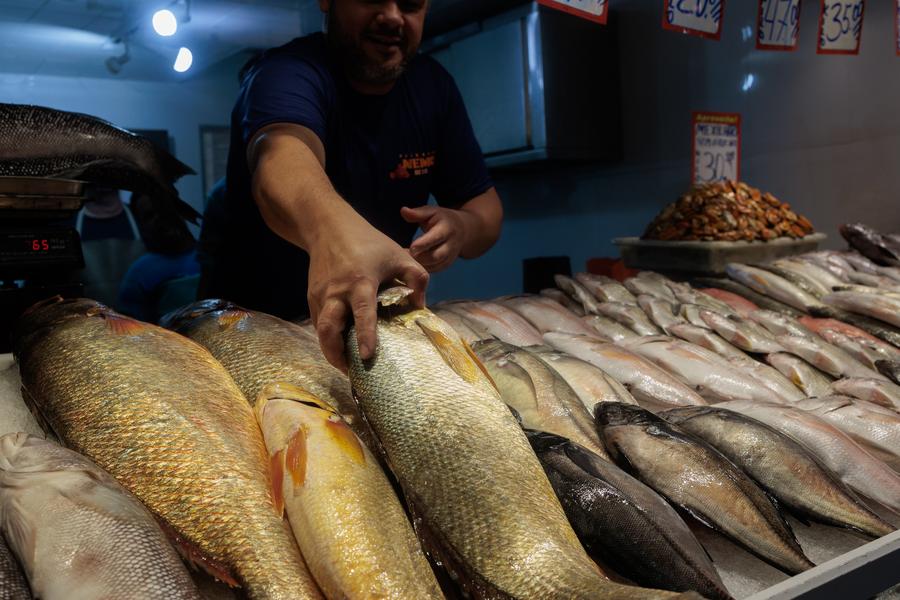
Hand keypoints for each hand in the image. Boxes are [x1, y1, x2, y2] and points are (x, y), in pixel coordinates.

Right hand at [307, 212, 427, 372]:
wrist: (327, 227)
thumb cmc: (368, 241)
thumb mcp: (398, 255)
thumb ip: (417, 278)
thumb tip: (420, 307)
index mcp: (360, 281)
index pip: (362, 312)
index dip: (364, 335)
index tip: (366, 355)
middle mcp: (336, 292)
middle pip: (328, 328)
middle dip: (336, 354)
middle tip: (351, 371)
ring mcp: (320, 295)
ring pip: (320, 330)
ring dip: (331, 350)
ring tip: (347, 365)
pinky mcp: (312, 297)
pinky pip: (319, 323)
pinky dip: (328, 337)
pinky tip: (342, 345)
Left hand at [401, 205, 469, 272]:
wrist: (463, 230)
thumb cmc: (442, 219)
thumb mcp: (432, 211)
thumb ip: (418, 213)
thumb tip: (403, 211)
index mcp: (446, 229)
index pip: (436, 238)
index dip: (423, 244)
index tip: (411, 247)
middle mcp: (451, 244)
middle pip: (436, 256)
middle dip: (420, 258)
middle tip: (405, 256)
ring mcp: (450, 256)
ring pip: (435, 266)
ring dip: (420, 265)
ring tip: (406, 260)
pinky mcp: (446, 264)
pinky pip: (434, 270)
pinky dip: (423, 269)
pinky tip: (412, 264)